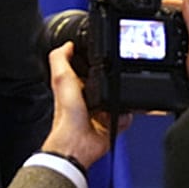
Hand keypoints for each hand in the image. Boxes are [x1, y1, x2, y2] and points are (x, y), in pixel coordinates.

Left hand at [40, 43, 123, 167]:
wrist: (78, 144)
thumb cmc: (67, 117)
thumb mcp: (60, 79)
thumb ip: (60, 59)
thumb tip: (67, 44)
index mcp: (74, 86)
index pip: (84, 67)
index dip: (91, 59)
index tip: (101, 53)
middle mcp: (88, 98)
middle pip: (106, 79)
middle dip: (114, 76)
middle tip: (118, 74)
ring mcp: (100, 111)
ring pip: (119, 96)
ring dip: (123, 95)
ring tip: (123, 93)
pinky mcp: (111, 123)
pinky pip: (126, 114)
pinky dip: (128, 113)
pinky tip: (124, 112)